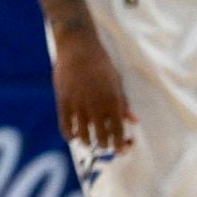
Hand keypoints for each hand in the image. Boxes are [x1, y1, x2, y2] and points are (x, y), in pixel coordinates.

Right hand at [51, 26, 134, 154]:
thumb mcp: (117, 82)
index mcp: (112, 102)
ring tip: (90, 143)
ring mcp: (78, 105)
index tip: (122, 148)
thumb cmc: (101, 64)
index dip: (121, 144)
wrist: (78, 48)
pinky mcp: (63, 101)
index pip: (118, 132)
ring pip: (84, 135)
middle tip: (107, 147)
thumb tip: (133, 121)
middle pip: (102, 138)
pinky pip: (66, 126)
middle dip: (106, 147)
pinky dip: (70, 136)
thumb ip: (123, 104)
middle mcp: (95, 106)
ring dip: (89, 143)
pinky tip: (74, 137)